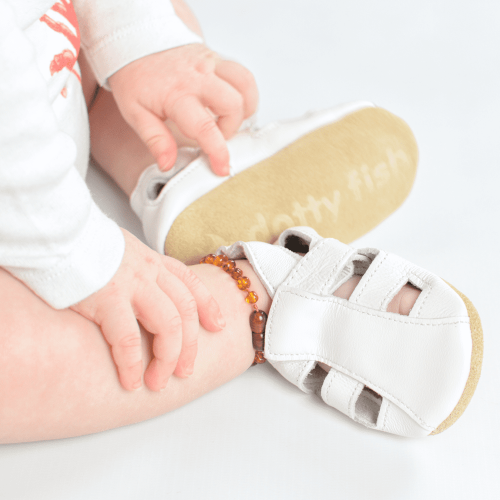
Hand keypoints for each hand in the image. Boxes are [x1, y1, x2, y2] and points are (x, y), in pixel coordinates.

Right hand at [70, 229, 224, 390]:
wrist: (56, 230)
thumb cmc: (82, 245)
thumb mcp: (121, 251)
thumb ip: (136, 270)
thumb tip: (140, 290)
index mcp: (153, 261)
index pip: (191, 285)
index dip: (209, 307)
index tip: (219, 327)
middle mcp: (150, 272)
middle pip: (185, 311)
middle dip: (190, 345)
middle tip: (186, 371)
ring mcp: (132, 284)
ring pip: (168, 326)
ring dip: (167, 359)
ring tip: (158, 383)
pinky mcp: (108, 297)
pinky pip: (129, 339)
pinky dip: (132, 364)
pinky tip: (130, 381)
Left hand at [108, 44, 258, 175]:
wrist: (135, 38)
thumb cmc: (136, 77)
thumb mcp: (135, 112)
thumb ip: (154, 139)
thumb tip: (167, 163)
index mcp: (177, 94)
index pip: (204, 127)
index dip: (217, 151)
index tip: (222, 168)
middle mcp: (199, 77)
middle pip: (234, 105)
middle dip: (231, 129)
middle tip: (214, 135)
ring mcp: (211, 64)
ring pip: (245, 86)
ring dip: (244, 110)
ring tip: (227, 120)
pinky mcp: (218, 58)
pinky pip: (243, 76)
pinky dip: (245, 94)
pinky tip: (232, 105)